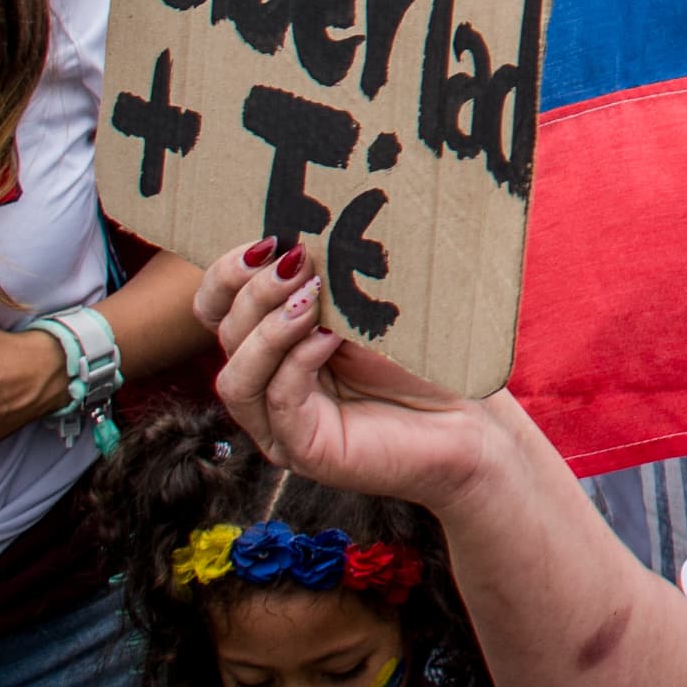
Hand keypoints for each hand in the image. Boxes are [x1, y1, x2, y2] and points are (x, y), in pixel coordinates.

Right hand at [204, 238, 502, 510]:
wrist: (468, 419)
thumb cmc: (422, 359)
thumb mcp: (367, 308)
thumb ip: (329, 280)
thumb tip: (301, 236)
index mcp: (272, 345)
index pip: (217, 309)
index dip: (227, 275)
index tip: (267, 241)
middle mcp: (265, 385)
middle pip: (226, 336)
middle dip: (256, 293)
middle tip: (299, 261)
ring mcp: (280, 423)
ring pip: (237, 376)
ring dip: (269, 329)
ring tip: (311, 296)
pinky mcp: (305, 450)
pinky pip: (279, 401)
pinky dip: (297, 362)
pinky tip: (328, 337)